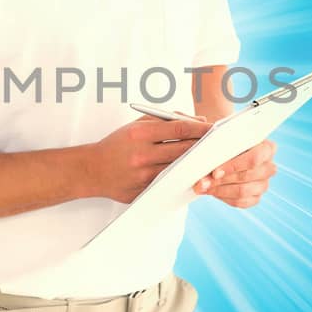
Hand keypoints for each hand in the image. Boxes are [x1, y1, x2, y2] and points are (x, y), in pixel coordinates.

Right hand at [88, 115, 211, 203]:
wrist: (91, 171)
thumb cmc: (117, 145)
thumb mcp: (136, 126)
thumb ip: (166, 120)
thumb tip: (197, 120)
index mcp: (140, 134)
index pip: (179, 128)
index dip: (200, 127)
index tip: (214, 127)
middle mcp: (143, 155)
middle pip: (185, 149)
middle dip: (204, 145)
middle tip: (220, 143)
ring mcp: (144, 176)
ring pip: (181, 168)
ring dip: (197, 163)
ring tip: (210, 157)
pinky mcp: (145, 191)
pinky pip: (171, 183)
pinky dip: (183, 177)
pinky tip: (192, 173)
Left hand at [193, 139, 276, 207]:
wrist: (226, 155)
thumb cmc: (225, 144)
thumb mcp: (224, 139)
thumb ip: (220, 145)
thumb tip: (208, 155)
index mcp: (266, 148)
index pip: (255, 158)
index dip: (234, 166)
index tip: (215, 171)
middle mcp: (269, 167)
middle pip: (247, 176)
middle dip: (221, 180)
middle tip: (202, 181)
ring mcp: (264, 184)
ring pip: (243, 191)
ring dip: (219, 190)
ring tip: (202, 187)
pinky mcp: (256, 197)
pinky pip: (241, 202)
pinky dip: (223, 197)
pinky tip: (211, 191)